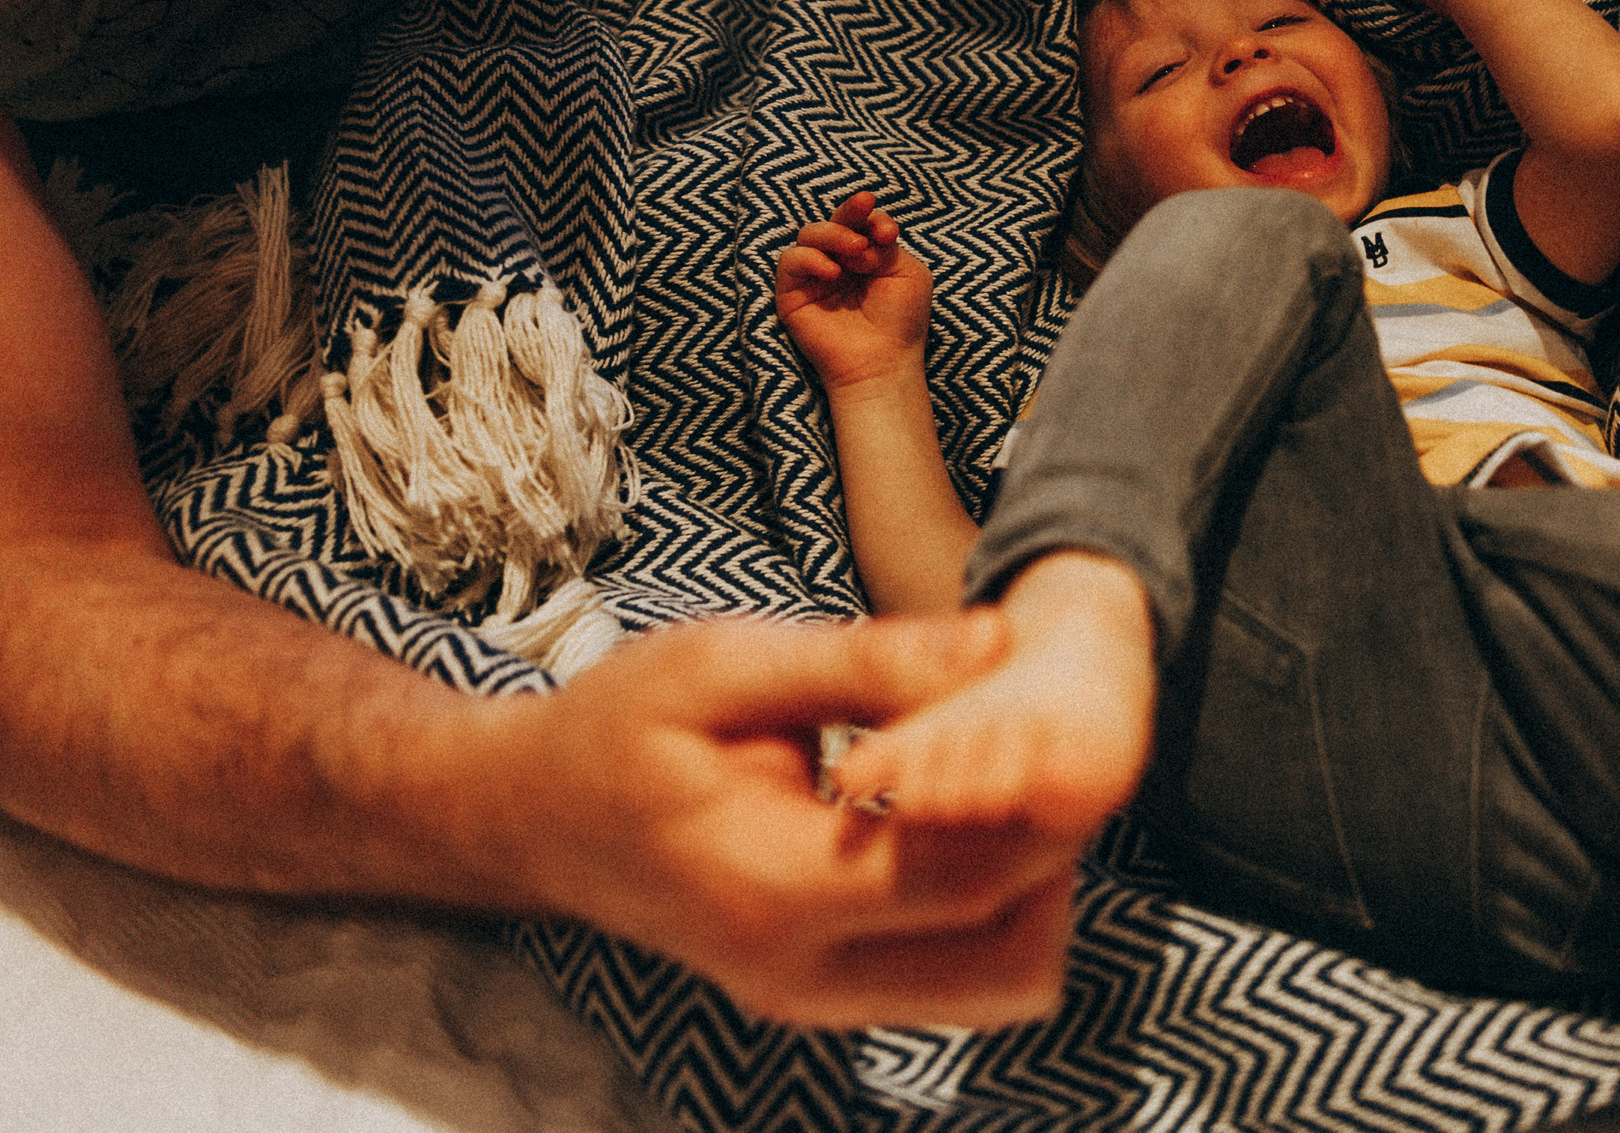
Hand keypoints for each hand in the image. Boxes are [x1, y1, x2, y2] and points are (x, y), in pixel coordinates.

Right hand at [477, 611, 1092, 1028]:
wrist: (529, 818)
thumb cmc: (618, 727)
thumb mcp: (724, 664)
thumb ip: (866, 660)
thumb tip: (998, 639)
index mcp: (773, 888)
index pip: (966, 877)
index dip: (1044, 806)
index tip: (1071, 723)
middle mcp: (800, 974)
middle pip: (1007, 958)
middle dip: (1057, 854)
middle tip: (1051, 751)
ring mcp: (813, 999)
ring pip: (996, 984)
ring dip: (1035, 889)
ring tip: (1006, 780)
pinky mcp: (828, 994)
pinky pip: (956, 975)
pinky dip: (993, 906)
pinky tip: (963, 813)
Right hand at [777, 192, 933, 392]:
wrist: (883, 363)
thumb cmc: (901, 323)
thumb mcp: (907, 274)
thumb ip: (886, 245)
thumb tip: (862, 234)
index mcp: (868, 256)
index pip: (863, 223)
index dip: (874, 218)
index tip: (889, 232)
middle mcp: (840, 263)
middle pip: (835, 222)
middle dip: (851, 211)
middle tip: (865, 205)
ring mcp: (815, 277)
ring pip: (809, 234)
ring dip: (834, 234)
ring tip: (856, 250)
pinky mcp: (792, 294)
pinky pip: (790, 261)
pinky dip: (810, 258)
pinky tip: (833, 272)